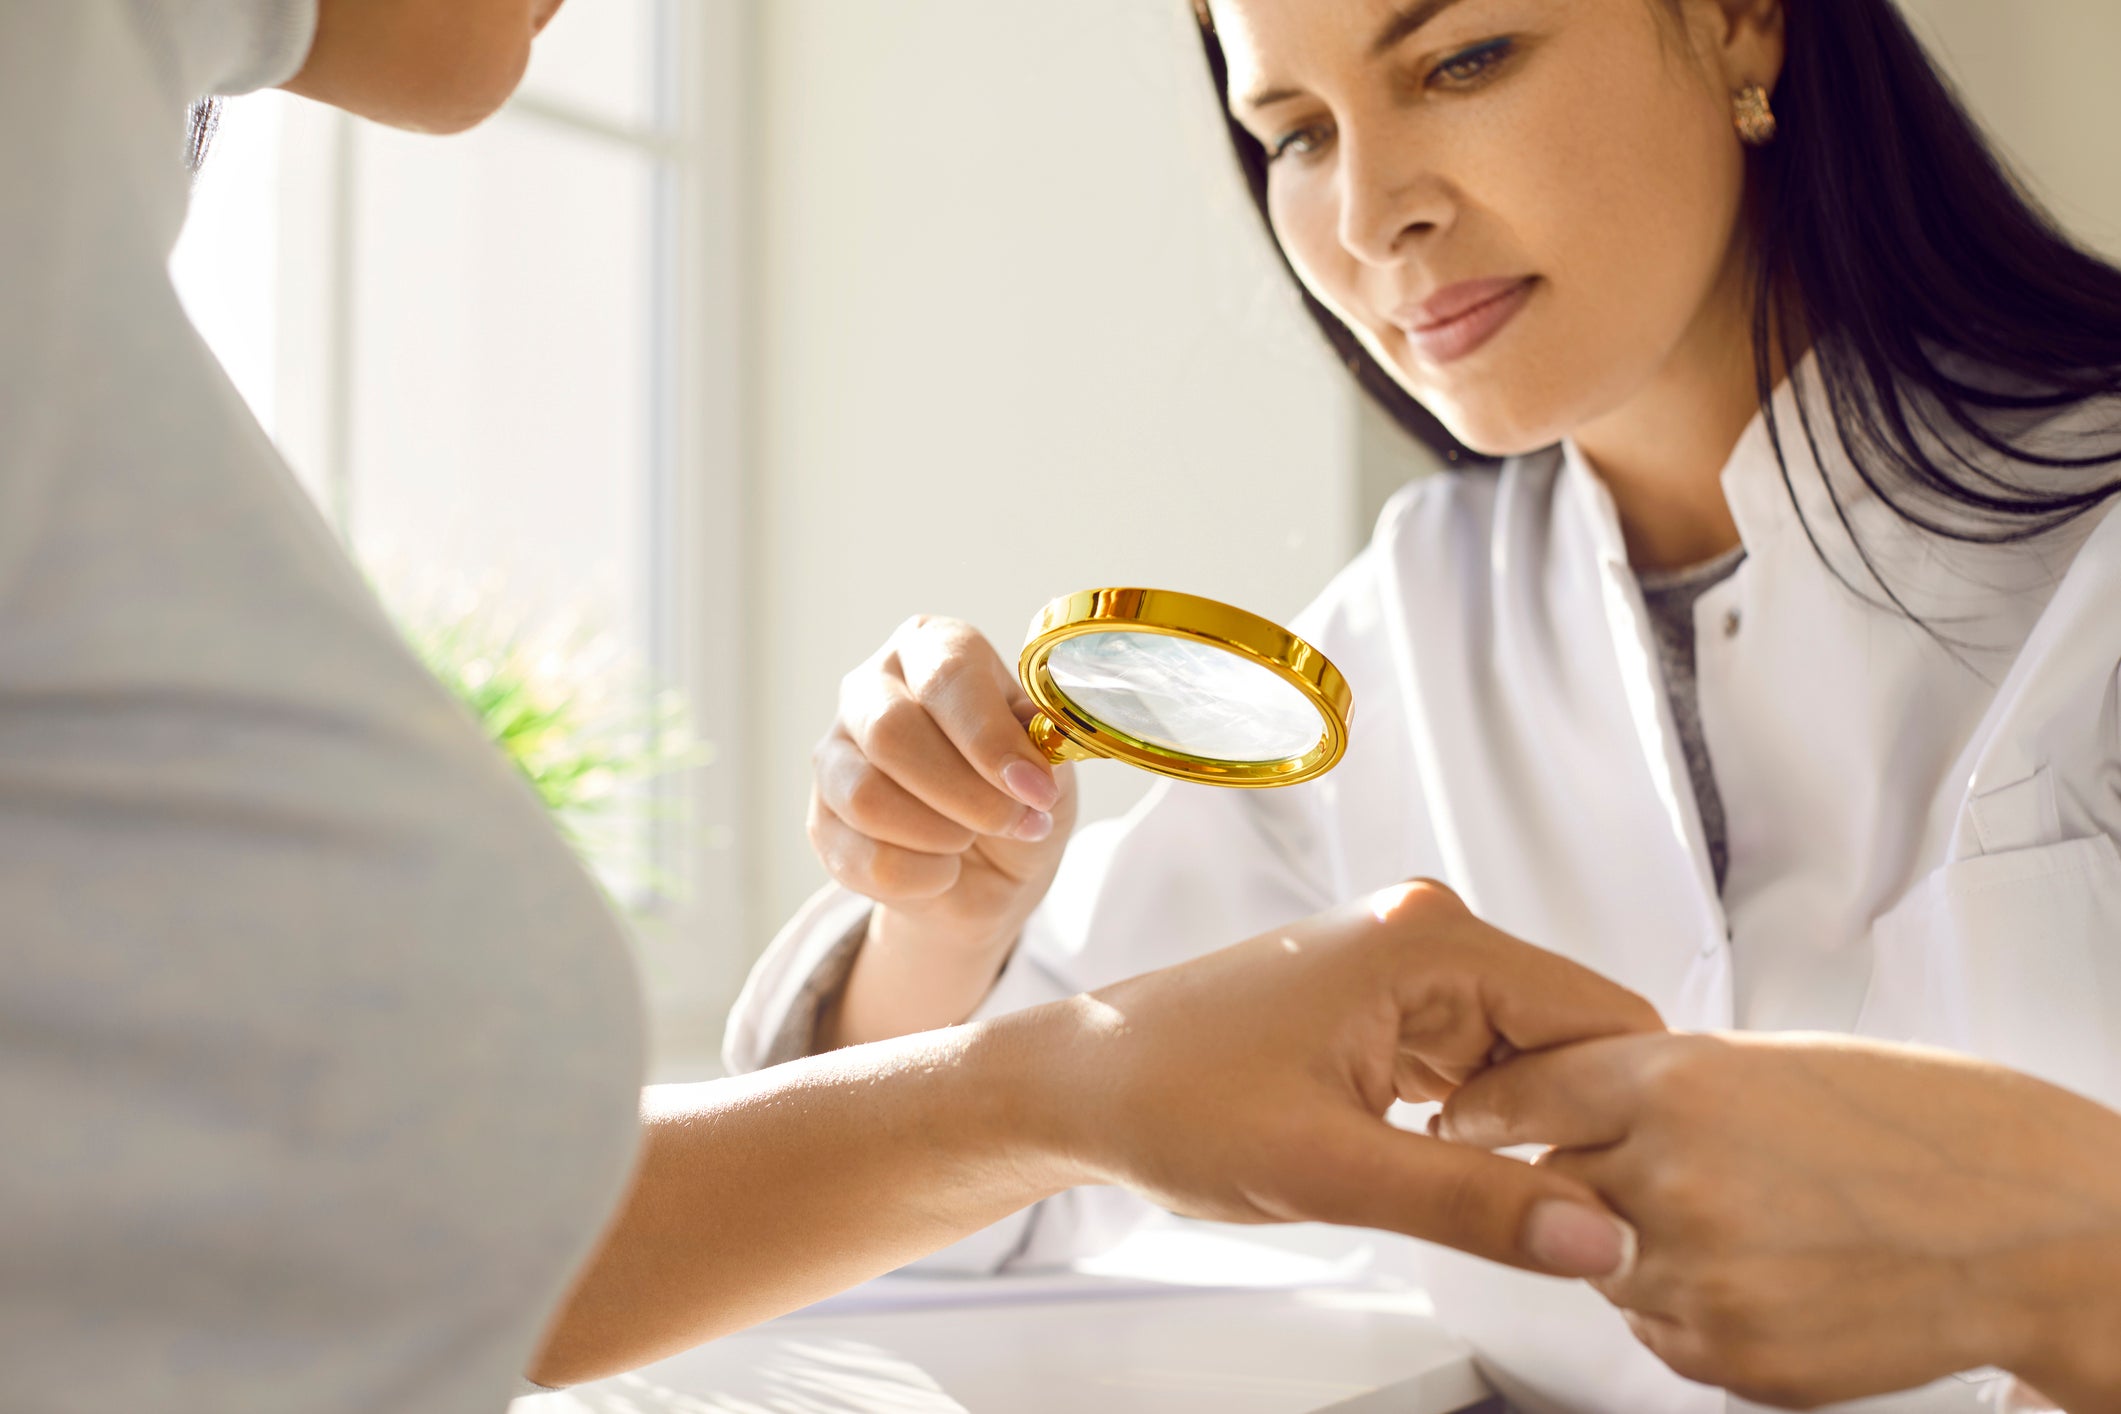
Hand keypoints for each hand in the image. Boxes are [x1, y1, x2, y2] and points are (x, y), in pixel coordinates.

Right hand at [810, 616, 1077, 952]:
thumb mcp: (1048, 760)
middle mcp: (870, 686)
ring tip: (973, 839)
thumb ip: (1038, 747)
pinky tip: (944, 869)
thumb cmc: (1018, 793)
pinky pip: (861, 858)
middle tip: (1015, 822)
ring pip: (866, 797)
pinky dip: (920, 878)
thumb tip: (1027, 763)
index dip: (990, 737)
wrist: (990, 870)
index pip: (947, 673)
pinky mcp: (821, 820)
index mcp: (932, 647)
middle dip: (964, 792)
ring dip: (939, 835)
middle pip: (892, 731)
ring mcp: (835, 753)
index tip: (1035, 788)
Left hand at [1018, 880, 1664, 1276]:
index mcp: (1431, 940)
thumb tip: (1599, 1237)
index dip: (1628, 1115)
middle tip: (1567, 1223)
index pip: (1605, 1019)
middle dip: (1580, 1128)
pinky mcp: (1385, 1003)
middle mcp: (1428, 933)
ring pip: (1528, 1059)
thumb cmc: (1172, 1099)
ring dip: (1529, 1132)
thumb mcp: (1331, 1168)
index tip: (1631, 1201)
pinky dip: (1484, 1123)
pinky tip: (1455, 1170)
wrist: (1082, 1084)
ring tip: (1496, 1200)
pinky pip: (1477, 1063)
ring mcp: (1407, 966)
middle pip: (1573, 1039)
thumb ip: (1475, 1202)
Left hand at [1440, 1032, 2120, 1409]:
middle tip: (1652, 1168)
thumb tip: (1551, 1098)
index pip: (1514, 1096)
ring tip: (1740, 1216)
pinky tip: (1763, 1268)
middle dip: (1577, 1176)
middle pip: (1550, 1183)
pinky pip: (1655, 1325)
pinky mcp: (1725, 1353)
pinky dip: (1686, 1301)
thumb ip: (1644, 1085)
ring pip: (1599, 1259)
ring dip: (1636, 1241)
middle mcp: (1672, 1177)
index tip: (1461, 1117)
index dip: (1485, 1108)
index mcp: (1676, 1084)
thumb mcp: (1759, 1063)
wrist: (2015, 1221)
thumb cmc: (1903, 1126)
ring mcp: (1696, 1274)